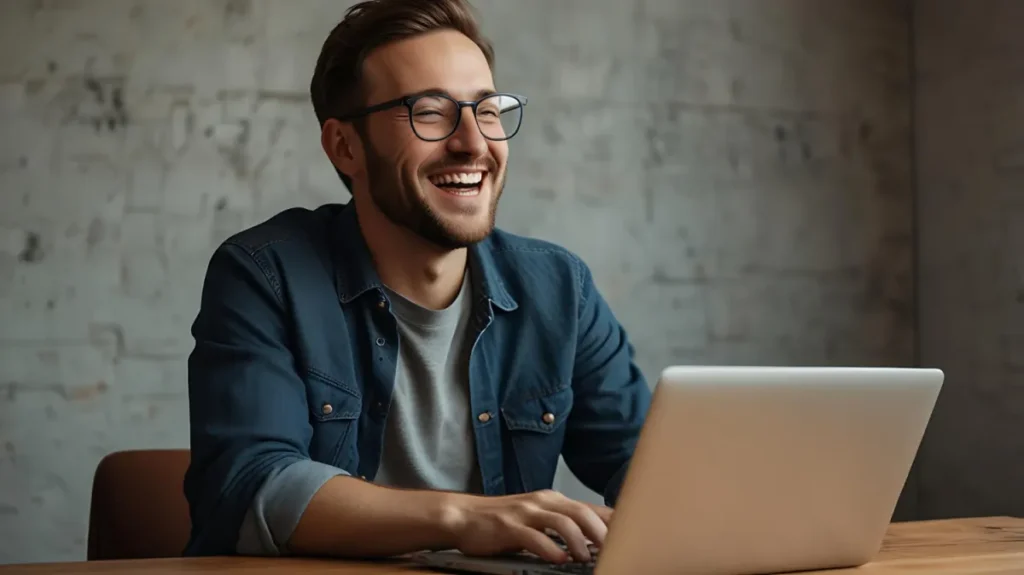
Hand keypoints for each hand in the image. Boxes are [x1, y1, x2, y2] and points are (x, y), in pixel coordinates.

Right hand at [441, 489, 612, 563]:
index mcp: (553, 501)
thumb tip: (596, 538)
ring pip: (561, 522)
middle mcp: (543, 502)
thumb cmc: (503, 521)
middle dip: (601, 532)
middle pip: (581, 512)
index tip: (632, 534)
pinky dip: (549, 548)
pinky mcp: (509, 526)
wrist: (464, 516)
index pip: (590, 508)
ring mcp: (525, 513)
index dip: (612, 521)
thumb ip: (563, 523)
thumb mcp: (538, 517)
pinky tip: (558, 559)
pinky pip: (534, 536)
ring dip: (578, 541)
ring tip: (587, 558)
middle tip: (616, 550)